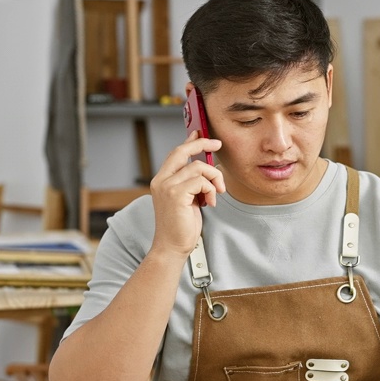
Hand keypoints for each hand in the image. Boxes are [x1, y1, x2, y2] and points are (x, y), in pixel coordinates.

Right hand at [148, 131, 224, 258]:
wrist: (172, 247)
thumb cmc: (181, 226)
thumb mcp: (187, 199)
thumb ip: (192, 183)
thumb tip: (206, 167)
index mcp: (161, 180)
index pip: (176, 153)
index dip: (190, 141)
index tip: (201, 133)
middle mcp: (161, 181)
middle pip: (182, 151)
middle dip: (202, 144)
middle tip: (218, 144)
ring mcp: (167, 187)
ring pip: (198, 166)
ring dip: (214, 177)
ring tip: (216, 193)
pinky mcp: (176, 194)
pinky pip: (201, 181)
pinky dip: (211, 189)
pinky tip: (210, 202)